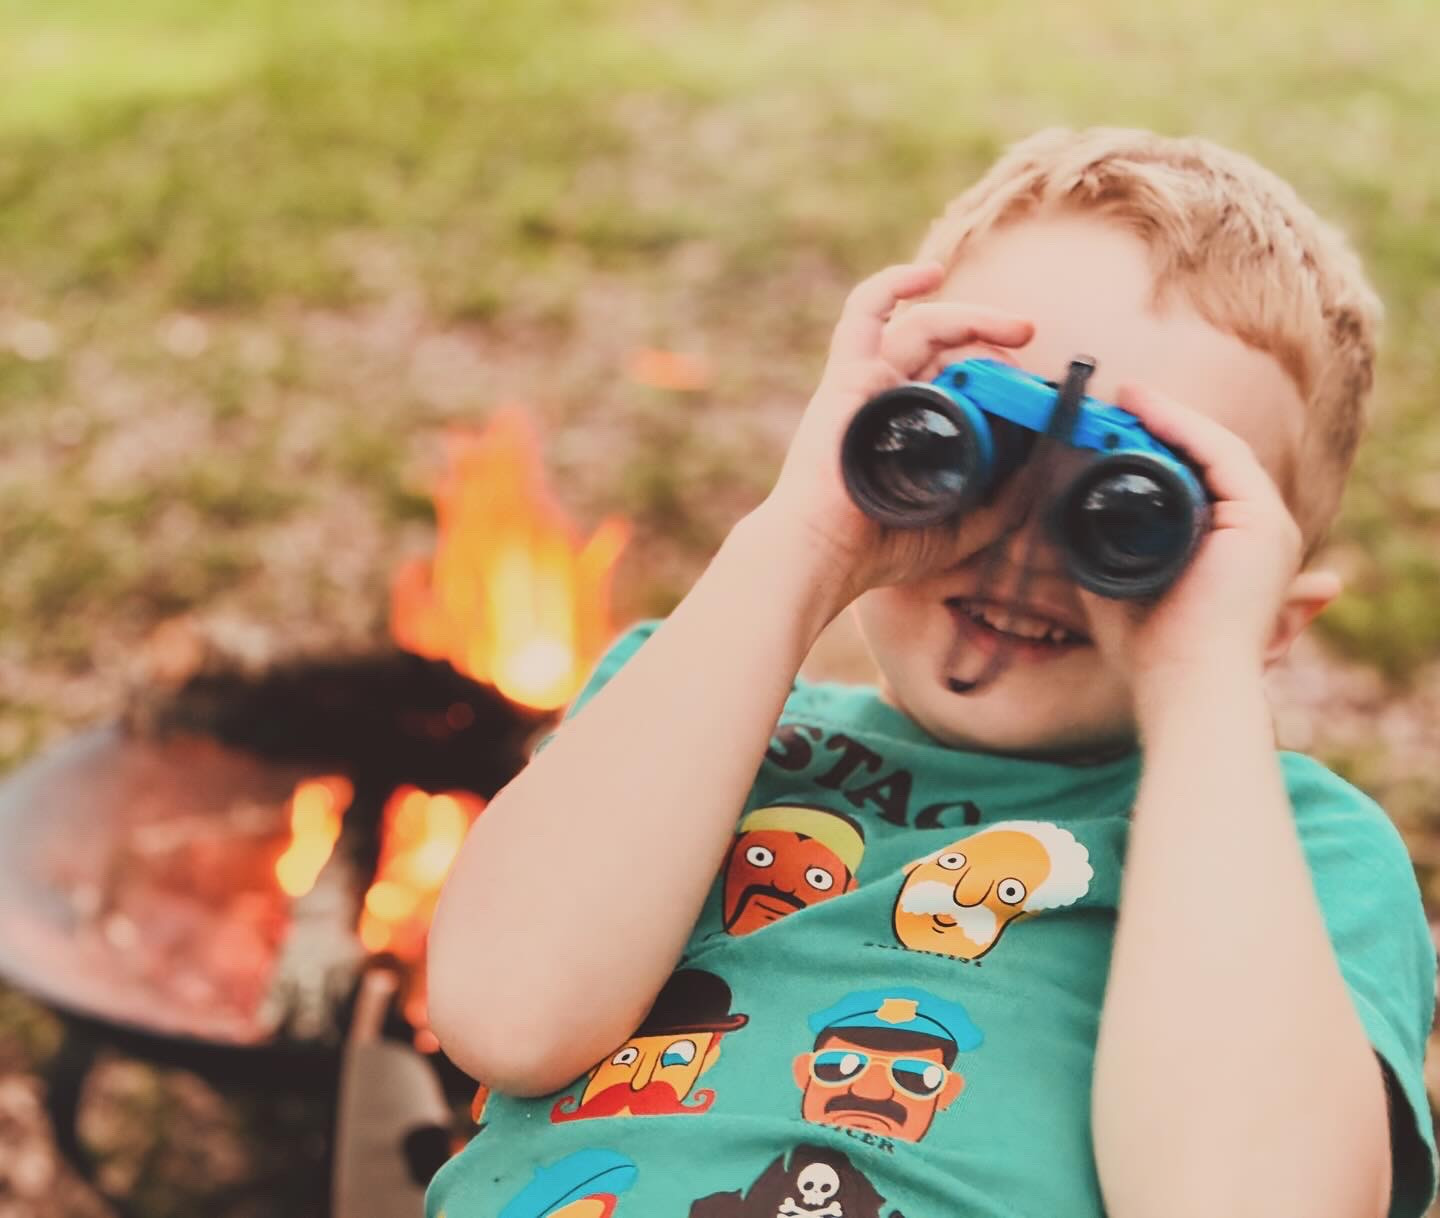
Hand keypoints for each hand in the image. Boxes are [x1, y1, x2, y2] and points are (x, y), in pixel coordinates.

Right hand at [752, 261, 1033, 608]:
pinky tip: (930, 273)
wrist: (828, 550)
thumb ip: (999, 504)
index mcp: (909, 426)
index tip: (1030, 385)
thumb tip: (1040, 471)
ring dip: (971, 316)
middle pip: (945, 346)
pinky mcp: (848, 376)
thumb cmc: (878, 545)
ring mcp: (868, 383)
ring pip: (921, 325)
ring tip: (1016, 327)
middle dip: (990, 337)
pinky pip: (864, 312)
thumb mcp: (961, 526)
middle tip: (1029, 343)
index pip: (954, 377)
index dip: (992, 371)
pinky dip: (893, 284)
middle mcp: (888, 398)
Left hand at [1077, 383, 1336, 709]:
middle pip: (1213, 456)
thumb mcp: (1118, 589)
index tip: (1120, 421)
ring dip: (1171, 416)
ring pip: (1218, 449)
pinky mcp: (1262, 523)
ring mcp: (1267, 526)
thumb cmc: (1155, 653)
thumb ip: (1098, 554)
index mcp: (1236, 546)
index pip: (1205, 477)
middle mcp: (1260, 532)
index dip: (1165, 443)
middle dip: (1167, 422)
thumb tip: (1063, 522)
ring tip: (1129, 395)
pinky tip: (1148, 410)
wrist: (1185, 685)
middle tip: (1123, 398)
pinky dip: (1184, 428)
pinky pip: (1222, 456)